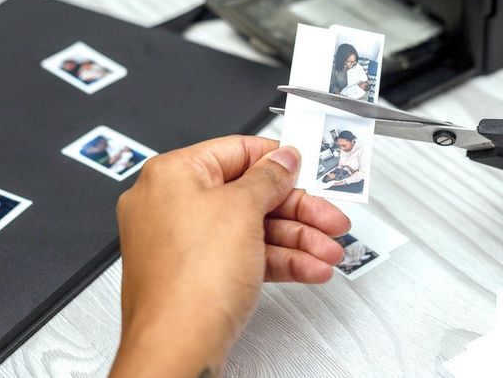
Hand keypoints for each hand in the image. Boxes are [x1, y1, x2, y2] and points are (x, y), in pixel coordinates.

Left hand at [111, 136, 350, 376]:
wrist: (177, 349)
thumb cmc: (190, 281)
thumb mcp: (243, 210)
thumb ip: (269, 178)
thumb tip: (283, 159)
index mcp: (173, 175)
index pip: (236, 152)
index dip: (278, 160)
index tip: (307, 167)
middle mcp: (173, 205)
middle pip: (250, 194)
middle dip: (298, 210)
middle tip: (329, 216)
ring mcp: (185, 243)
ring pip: (253, 229)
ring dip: (297, 240)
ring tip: (328, 251)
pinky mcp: (199, 274)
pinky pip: (246, 256)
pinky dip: (280, 261)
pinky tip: (310, 268)